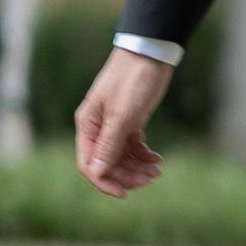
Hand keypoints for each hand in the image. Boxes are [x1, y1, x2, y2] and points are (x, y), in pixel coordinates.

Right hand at [74, 49, 173, 196]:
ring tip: (157, 171)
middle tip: (150, 179)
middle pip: (107, 163)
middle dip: (127, 175)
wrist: (151, 52)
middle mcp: (97, 127)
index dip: (104, 181)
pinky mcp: (131, 119)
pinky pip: (133, 145)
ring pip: (121, 156)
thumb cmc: (133, 79)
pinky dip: (144, 154)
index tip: (125, 193)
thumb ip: (109, 144)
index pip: (89, 164)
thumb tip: (96, 172)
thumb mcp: (122, 115)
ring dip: (137, 167)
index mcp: (88, 126)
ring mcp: (114, 124)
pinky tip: (157, 159)